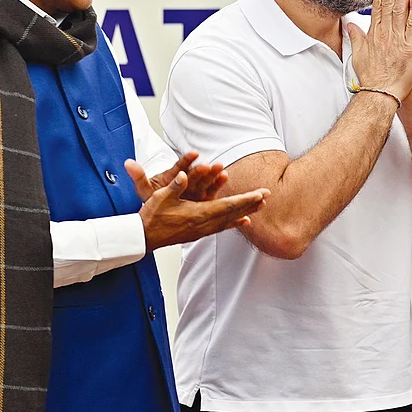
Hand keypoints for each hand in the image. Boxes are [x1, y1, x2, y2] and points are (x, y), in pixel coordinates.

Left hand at [125, 152, 226, 202]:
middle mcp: (186, 182)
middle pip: (194, 174)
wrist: (161, 217)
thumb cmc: (154, 201)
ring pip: (205, 180)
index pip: (180, 167)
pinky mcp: (203, 198)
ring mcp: (195, 189)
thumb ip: (139, 177)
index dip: (187, 160)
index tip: (194, 154)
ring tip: (220, 167)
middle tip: (208, 165)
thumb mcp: (145, 189)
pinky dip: (218, 184)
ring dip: (213, 173)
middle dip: (201, 169)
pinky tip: (224, 177)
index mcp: (172, 177)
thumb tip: (128, 163)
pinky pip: (211, 191)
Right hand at [136, 170, 269, 250]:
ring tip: (261, 205)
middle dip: (251, 203)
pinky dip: (235, 222)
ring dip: (246, 211)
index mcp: (197, 213)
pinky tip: (244, 221)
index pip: (227, 205)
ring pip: (230, 220)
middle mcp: (203, 224)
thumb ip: (175, 186)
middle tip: (267, 196)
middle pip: (233, 212)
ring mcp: (202, 230)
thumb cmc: (151, 216)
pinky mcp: (199, 233)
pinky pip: (222, 227)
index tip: (260, 194)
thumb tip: (183, 174)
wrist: (143, 238)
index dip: (245, 199)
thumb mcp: (160, 197)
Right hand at [346, 0, 411, 101]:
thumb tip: (351, 25)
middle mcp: (386, 33)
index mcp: (374, 33)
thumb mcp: (359, 55)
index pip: (378, 5)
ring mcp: (399, 40)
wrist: (381, 95)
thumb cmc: (371, 78)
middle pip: (390, 3)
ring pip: (403, 10)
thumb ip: (356, 37)